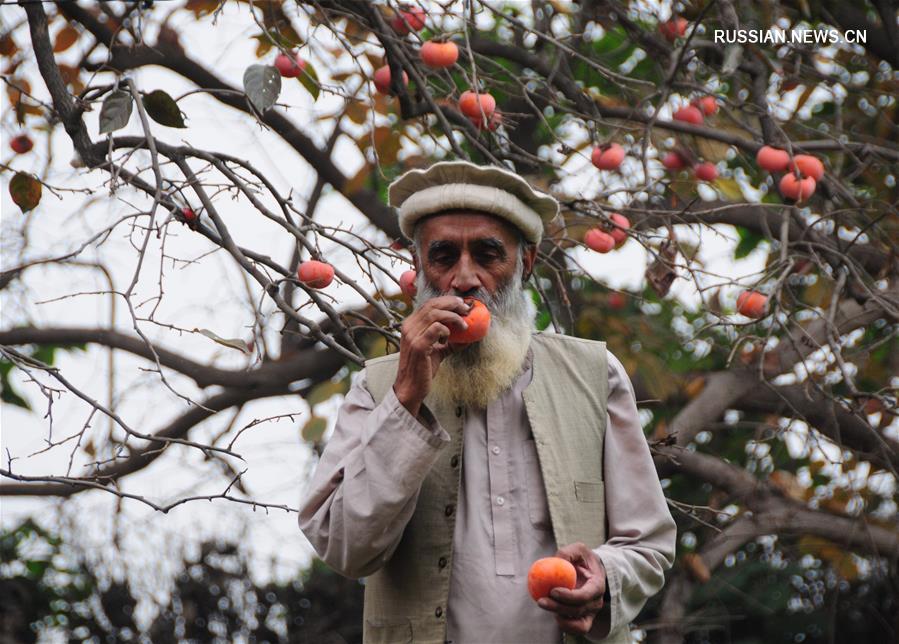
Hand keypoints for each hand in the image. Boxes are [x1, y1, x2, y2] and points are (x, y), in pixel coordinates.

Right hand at [393, 295, 469, 416]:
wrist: (411, 387)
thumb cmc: (422, 369)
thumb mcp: (437, 351)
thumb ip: (449, 341)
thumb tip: (469, 335)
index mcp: (411, 324)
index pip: (429, 304)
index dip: (447, 301)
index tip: (462, 304)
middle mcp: (409, 327)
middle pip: (433, 305)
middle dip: (453, 304)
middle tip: (467, 310)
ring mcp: (412, 335)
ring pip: (435, 314)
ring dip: (453, 317)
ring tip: (464, 325)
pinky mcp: (418, 345)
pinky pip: (436, 329)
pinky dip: (446, 330)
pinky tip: (448, 339)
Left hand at [536, 542, 606, 636]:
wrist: (592, 570)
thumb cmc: (584, 558)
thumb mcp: (578, 549)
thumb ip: (567, 553)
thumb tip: (555, 560)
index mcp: (597, 585)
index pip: (584, 595)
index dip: (569, 596)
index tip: (552, 590)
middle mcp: (596, 601)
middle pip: (578, 609)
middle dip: (558, 607)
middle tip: (541, 600)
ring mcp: (591, 612)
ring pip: (576, 621)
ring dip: (559, 615)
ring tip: (544, 604)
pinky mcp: (585, 618)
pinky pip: (577, 628)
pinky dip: (565, 625)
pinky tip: (554, 615)